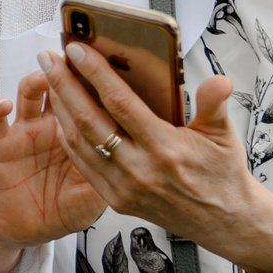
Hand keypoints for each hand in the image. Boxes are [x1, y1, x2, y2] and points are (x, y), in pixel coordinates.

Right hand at [0, 70, 108, 265]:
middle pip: (59, 90)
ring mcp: (26, 130)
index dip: (94, 82)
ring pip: (29, 96)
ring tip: (44, 76)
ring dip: (34, 82)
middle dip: (65, 72)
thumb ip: (114, 176)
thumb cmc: (67, 208)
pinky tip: (3, 104)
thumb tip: (139, 159)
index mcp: (80, 132)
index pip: (88, 100)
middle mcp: (53, 124)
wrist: (30, 227)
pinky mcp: (1, 143)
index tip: (104, 63)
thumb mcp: (96, 196)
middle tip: (70, 54)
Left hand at [37, 42, 272, 269]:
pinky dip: (68, 136)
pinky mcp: (116, 200)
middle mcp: (139, 170)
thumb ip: (214, 104)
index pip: (120, 103)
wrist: (224, 222)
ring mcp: (124, 188)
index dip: (95, 73)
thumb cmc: (222, 175)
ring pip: (79, 142)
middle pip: (89, 120)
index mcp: (165, 149)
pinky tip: (60, 115)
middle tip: (48, 57)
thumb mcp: (224, 136)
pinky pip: (83, 163)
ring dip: (60, 108)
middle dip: (63, 84)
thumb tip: (220, 80)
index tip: (77, 50)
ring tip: (50, 79)